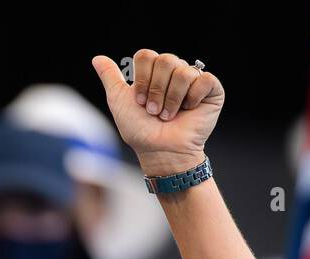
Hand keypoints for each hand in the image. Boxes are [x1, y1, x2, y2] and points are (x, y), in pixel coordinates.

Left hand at [91, 50, 224, 177]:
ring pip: (183, 71)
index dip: (141, 79)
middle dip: (156, 90)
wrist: (160, 151)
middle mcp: (174, 72)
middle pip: (165, 60)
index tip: (140, 102)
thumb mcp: (119, 102)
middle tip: (154, 112)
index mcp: (154, 72)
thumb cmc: (140, 130)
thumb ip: (110, 78)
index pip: (146, 56)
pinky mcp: (212, 90)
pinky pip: (203, 80)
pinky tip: (189, 110)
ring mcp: (194, 80)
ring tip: (169, 116)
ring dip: (172, 99)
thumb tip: (97, 58)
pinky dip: (192, 98)